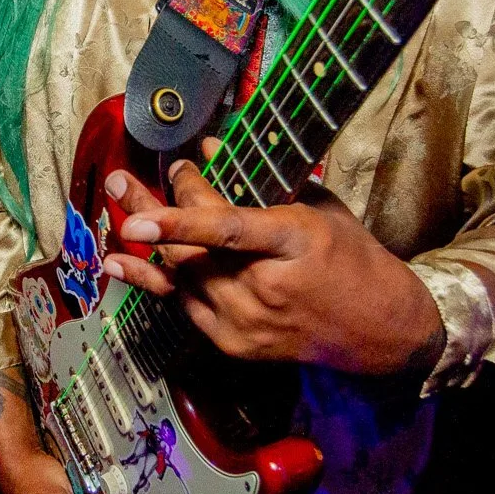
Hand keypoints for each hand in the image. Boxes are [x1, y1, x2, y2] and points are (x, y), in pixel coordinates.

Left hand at [100, 155, 442, 376]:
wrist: (376, 330)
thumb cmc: (350, 258)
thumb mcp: (318, 208)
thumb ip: (263, 179)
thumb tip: (207, 149)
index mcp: (294, 244)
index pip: (228, 230)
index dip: (180, 220)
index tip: (141, 210)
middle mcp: (264, 288)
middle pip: (191, 250)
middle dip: (147, 212)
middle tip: (118, 182)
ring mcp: (246, 322)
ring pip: (180, 275)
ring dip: (146, 241)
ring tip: (120, 208)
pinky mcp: (232, 344)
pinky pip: (181, 305)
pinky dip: (152, 279)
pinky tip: (120, 262)